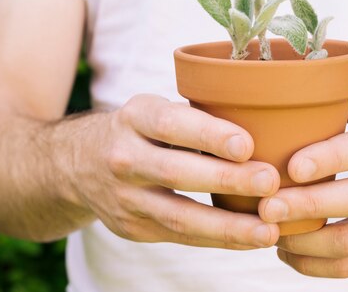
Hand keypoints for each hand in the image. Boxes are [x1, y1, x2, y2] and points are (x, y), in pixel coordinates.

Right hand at [71, 94, 280, 249]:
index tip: (247, 145)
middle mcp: (124, 157)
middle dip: (226, 179)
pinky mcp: (132, 228)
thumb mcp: (157, 109)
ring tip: (268, 230)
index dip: (208, 134)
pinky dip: (219, 239)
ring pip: (179, 215)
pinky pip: (181, 236)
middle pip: (176, 172)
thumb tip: (266, 127)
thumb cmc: (143, 131)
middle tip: (269, 182)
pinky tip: (252, 239)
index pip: (170, 123)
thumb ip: (198, 117)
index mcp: (135, 117)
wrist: (78, 164)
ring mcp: (124, 198)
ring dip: (228, 225)